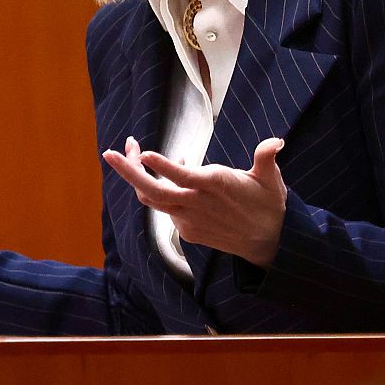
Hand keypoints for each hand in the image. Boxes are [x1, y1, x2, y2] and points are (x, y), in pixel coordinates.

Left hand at [102, 135, 287, 267]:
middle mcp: (196, 204)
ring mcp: (189, 220)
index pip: (182, 176)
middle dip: (128, 171)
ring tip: (132, 154)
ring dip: (138, 178)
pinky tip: (167, 173)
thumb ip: (265, 157)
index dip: (162, 166)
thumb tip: (276, 141)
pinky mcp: (188, 231)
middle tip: (109, 153)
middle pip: (153, 190)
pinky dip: (160, 189)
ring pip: (153, 200)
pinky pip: (166, 208)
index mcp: (214, 186)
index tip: (143, 153)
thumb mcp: (270, 179)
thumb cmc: (268, 204)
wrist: (267, 243)